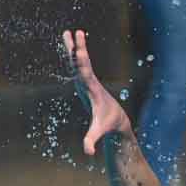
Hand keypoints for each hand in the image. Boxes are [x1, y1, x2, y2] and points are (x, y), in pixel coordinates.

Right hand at [61, 29, 132, 154]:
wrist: (117, 118)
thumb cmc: (108, 123)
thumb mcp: (99, 131)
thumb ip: (92, 140)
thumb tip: (88, 152)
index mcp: (93, 89)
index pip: (86, 73)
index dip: (82, 61)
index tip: (80, 48)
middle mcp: (90, 81)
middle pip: (82, 62)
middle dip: (79, 48)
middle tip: (77, 33)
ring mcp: (87, 80)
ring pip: (78, 61)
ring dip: (73, 47)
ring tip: (69, 32)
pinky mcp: (84, 82)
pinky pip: (76, 65)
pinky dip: (72, 55)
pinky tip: (68, 44)